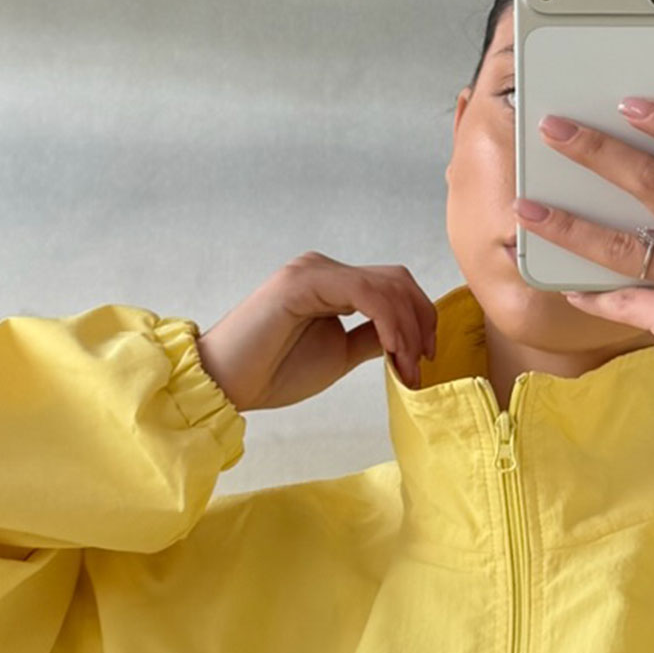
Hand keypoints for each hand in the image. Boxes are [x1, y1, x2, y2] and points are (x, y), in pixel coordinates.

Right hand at [196, 255, 437, 411]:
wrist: (228, 383)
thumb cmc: (274, 372)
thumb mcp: (339, 354)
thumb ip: (370, 338)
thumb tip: (404, 338)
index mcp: (332, 284)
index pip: (393, 286)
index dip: (420, 318)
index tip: (425, 359)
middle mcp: (324, 269)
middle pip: (397, 280)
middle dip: (421, 323)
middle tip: (421, 366)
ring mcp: (313, 271)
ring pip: (386, 285)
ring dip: (407, 330)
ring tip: (406, 368)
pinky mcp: (302, 282)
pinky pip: (364, 293)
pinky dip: (389, 322)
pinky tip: (392, 351)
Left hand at [513, 101, 653, 451]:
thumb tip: (638, 197)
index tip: (628, 101)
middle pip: (651, 180)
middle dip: (594, 150)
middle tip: (552, 129)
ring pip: (619, 242)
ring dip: (565, 224)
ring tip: (527, 209)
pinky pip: (618, 299)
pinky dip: (588, 294)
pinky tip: (566, 285)